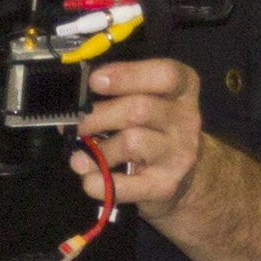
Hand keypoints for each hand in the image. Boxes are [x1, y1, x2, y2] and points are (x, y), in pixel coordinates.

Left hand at [79, 60, 209, 217]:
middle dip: (98, 115)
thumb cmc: (156, 128)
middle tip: (73, 122)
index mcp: (184, 90)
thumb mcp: (152, 100)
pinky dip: (100, 182)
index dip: (128, 75)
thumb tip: (77, 97)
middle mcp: (187, 120)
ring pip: (131, 143)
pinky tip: (88, 177)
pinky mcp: (166, 186)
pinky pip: (125, 184)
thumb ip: (122, 91)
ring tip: (80, 156)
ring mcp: (179, 154)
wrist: (186, 175)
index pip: (166, 75)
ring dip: (98, 150)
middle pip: (140, 109)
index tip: (95, 79)